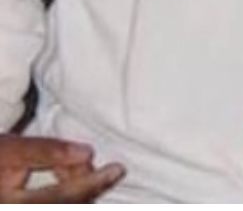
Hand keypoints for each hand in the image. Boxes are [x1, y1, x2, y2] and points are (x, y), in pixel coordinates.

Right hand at [0, 132, 123, 203]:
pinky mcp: (28, 206)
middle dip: (86, 187)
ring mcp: (23, 209)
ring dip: (79, 194)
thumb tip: (87, 152)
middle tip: (102, 167)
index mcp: (11, 203)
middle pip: (64, 206)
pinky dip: (68, 198)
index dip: (90, 184)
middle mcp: (18, 209)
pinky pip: (56, 205)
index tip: (118, 169)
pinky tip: (72, 182)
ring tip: (82, 171)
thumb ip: (46, 151)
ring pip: (63, 207)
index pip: (59, 198)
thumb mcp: (11, 149)